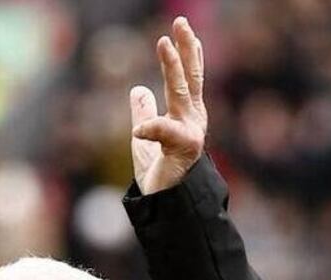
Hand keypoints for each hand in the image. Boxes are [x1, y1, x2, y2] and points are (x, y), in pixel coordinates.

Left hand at [130, 16, 207, 194]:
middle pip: (189, 77)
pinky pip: (166, 132)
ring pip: (181, 93)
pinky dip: (152, 127)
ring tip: (164, 44)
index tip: (180, 30)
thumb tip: (138, 89)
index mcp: (186, 116)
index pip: (187, 78)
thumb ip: (144, 112)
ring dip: (173, 67)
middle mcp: (193, 120)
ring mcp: (191, 133)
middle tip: (180, 22)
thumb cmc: (161, 176)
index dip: (185, 53)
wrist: (169, 207)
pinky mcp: (183, 150)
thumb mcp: (145, 139)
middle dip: (186, 49)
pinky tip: (139, 128)